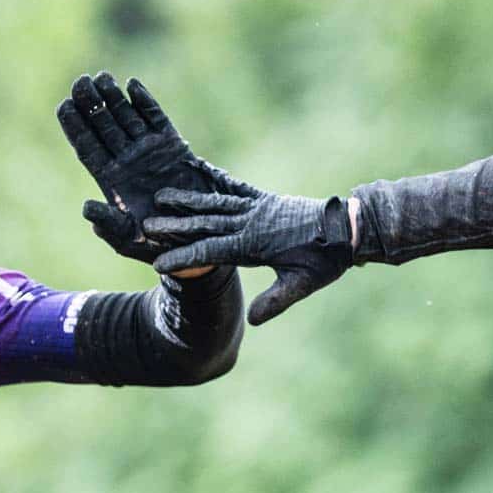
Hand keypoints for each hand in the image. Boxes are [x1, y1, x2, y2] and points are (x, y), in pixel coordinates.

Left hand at [57, 73, 222, 263]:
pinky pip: (156, 119)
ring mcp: (149, 151)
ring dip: (114, 98)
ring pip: (126, 118)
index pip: (87, 148)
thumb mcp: (127, 239)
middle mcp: (126, 161)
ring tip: (102, 77)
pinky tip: (133, 85)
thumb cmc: (155, 246)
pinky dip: (145, 103)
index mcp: (110, 180)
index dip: (75, 127)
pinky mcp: (172, 147)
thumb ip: (108, 224)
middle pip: (103, 126)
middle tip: (80, 82)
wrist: (194, 241)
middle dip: (91, 104)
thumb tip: (86, 208)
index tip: (64, 105)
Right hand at [145, 171, 354, 324]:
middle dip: (174, 226)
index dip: (184, 259)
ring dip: (187, 200)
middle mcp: (251, 222)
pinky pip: (235, 188)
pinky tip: (200, 172)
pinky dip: (215, 181)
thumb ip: (276, 301)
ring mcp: (257, 207)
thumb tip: (252, 321)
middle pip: (205, 223)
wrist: (347, 227)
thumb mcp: (303, 284)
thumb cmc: (325, 259)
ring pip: (215, 203)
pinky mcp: (266, 199)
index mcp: (254, 244)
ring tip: (162, 196)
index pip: (211, 252)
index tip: (158, 264)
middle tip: (145, 225)